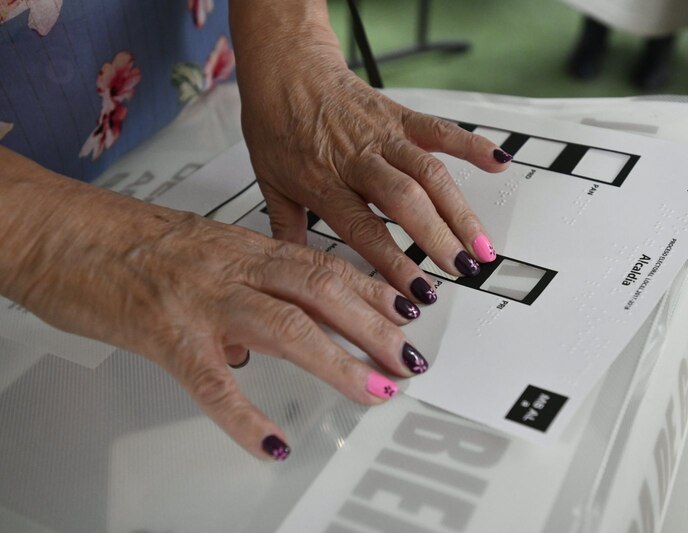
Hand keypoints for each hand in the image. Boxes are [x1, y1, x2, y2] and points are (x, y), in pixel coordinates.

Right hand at [0, 150, 426, 459]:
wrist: (55, 230)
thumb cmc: (120, 239)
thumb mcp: (197, 255)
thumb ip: (236, 292)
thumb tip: (255, 346)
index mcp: (243, 248)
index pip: (325, 264)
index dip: (373, 288)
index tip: (409, 308)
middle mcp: (233, 267)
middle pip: (322, 290)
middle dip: (376, 326)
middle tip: (411, 358)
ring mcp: (202, 299)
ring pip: (286, 326)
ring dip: (338, 362)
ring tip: (375, 390)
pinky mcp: (163, 333)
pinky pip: (212, 382)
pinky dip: (245, 419)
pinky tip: (271, 443)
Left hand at [230, 1, 511, 303]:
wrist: (284, 68)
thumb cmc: (276, 125)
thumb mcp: (270, 184)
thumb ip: (286, 230)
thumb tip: (295, 273)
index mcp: (324, 182)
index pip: (365, 229)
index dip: (394, 263)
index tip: (416, 292)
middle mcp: (357, 160)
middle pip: (405, 201)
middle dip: (438, 238)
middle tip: (461, 269)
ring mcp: (382, 136)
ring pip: (429, 173)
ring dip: (460, 210)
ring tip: (480, 244)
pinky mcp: (399, 116)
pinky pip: (439, 130)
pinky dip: (471, 145)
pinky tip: (497, 163)